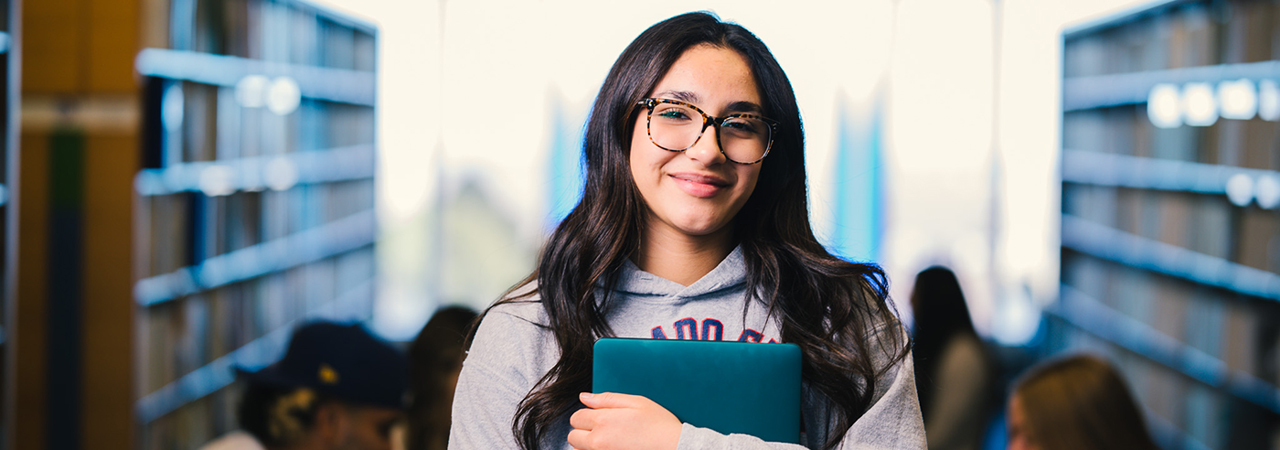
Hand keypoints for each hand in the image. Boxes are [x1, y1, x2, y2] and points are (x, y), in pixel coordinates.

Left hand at [567, 392, 681, 449]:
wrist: (676, 448)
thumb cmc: (660, 426)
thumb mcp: (637, 402)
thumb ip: (607, 399)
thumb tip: (584, 397)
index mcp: (603, 421)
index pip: (576, 417)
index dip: (587, 415)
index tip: (599, 417)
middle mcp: (598, 441)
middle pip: (573, 436)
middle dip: (584, 432)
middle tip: (604, 431)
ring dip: (588, 446)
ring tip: (610, 443)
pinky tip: (613, 449)